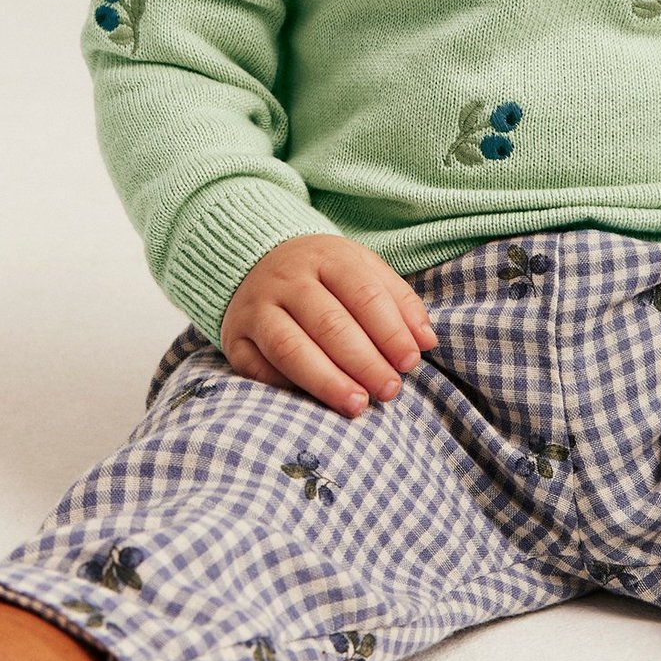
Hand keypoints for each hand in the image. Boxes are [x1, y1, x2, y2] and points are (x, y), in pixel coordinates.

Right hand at [219, 233, 438, 416]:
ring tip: (358, 405)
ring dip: (327, 381)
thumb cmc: (325, 275)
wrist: (257, 260)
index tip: (410, 362)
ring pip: (291, 348)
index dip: (390, 331)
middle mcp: (287, 279)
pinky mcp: (234, 337)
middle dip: (364, 362)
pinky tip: (314, 402)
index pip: (363, 294)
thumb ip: (399, 303)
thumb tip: (426, 341)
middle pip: (329, 324)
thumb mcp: (364, 271)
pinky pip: (259, 369)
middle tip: (389, 391)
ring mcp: (256, 307)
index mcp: (326, 256)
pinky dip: (287, 388)